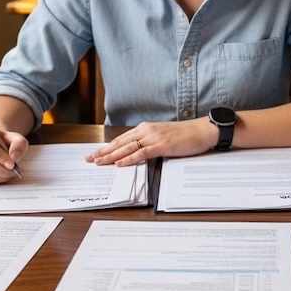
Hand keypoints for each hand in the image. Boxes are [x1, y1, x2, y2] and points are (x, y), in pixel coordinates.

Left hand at [85, 119, 215, 166]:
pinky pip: (141, 153)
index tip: (95, 153)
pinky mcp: (161, 145)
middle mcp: (146, 130)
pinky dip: (129, 159)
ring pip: (127, 148)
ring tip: (98, 162)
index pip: (121, 139)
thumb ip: (150, 142)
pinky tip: (119, 163)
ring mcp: (153, 137)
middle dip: (103, 151)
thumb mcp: (163, 137)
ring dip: (111, 156)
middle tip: (89, 159)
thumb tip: (138, 153)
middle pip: (120, 143)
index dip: (107, 147)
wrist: (202, 130)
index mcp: (146, 128)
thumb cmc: (185, 135)